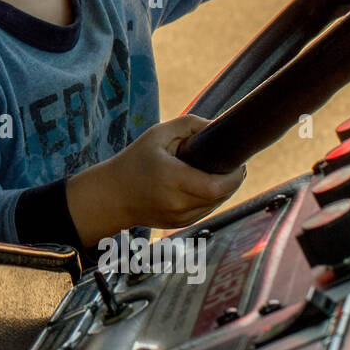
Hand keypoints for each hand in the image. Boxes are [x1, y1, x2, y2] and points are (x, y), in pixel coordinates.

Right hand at [65, 114, 246, 242]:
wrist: (111, 195)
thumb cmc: (134, 161)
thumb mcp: (158, 134)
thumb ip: (189, 124)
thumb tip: (217, 125)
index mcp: (172, 178)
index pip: (217, 186)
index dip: (234, 176)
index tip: (237, 162)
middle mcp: (176, 202)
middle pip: (221, 195)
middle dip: (231, 180)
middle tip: (230, 164)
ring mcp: (178, 217)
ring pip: (216, 205)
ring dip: (223, 190)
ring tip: (216, 172)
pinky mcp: (179, 224)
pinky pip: (206, 211)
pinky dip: (210, 199)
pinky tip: (203, 185)